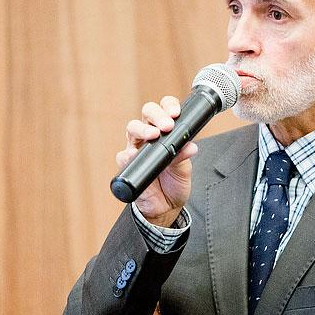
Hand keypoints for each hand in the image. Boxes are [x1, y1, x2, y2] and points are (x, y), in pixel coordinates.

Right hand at [115, 96, 197, 226]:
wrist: (166, 207)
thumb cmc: (174, 184)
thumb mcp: (184, 170)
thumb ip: (184, 156)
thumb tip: (190, 146)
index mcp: (165, 132)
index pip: (164, 110)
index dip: (168, 106)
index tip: (176, 113)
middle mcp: (149, 136)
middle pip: (147, 114)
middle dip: (156, 115)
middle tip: (166, 126)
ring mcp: (137, 149)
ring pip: (132, 128)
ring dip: (142, 130)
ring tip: (152, 136)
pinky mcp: (128, 165)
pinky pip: (123, 156)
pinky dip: (128, 154)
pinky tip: (134, 155)